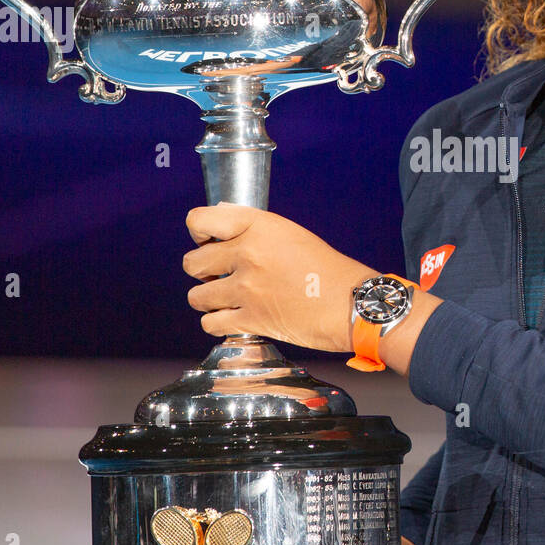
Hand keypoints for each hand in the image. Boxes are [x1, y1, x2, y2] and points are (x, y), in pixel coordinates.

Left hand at [184, 204, 375, 351]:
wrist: (352, 304)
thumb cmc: (329, 270)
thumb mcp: (292, 234)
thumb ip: (255, 229)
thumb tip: (221, 220)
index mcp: (259, 227)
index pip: (200, 220)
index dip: (198, 233)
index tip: (206, 242)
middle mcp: (248, 254)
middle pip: (192, 262)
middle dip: (202, 271)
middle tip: (218, 276)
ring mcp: (247, 288)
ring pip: (197, 296)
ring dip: (207, 300)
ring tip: (224, 300)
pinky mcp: (251, 319)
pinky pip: (211, 324)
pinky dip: (217, 324)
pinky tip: (231, 319)